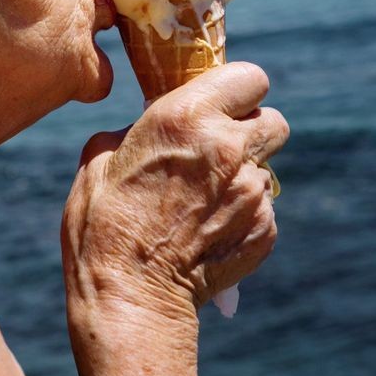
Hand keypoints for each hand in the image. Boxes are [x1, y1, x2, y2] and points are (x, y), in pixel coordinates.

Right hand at [61, 61, 288, 322]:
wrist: (128, 298)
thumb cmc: (103, 224)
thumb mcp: (101, 156)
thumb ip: (138, 127)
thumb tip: (151, 124)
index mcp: (188, 117)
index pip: (251, 77)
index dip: (240, 89)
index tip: (226, 101)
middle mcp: (229, 147)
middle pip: (274, 120)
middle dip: (253, 130)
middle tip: (223, 148)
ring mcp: (252, 191)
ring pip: (267, 168)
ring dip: (245, 175)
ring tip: (207, 199)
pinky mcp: (265, 229)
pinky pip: (265, 208)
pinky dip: (246, 214)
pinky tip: (212, 229)